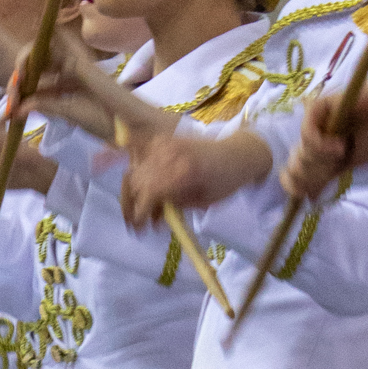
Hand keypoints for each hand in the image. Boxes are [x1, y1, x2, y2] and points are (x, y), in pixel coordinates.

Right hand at [121, 126, 273, 227]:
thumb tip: (154, 216)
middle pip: (136, 182)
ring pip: (134, 170)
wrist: (236, 153)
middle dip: (131, 205)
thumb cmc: (225, 181)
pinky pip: (140, 155)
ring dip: (132, 191)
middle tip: (135, 223)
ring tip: (139, 208)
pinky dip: (136, 171)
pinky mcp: (164, 139)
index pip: (148, 194)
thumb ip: (176, 205)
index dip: (139, 213)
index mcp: (182, 172)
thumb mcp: (203, 201)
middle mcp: (170, 155)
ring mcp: (165, 144)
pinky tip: (142, 186)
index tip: (139, 229)